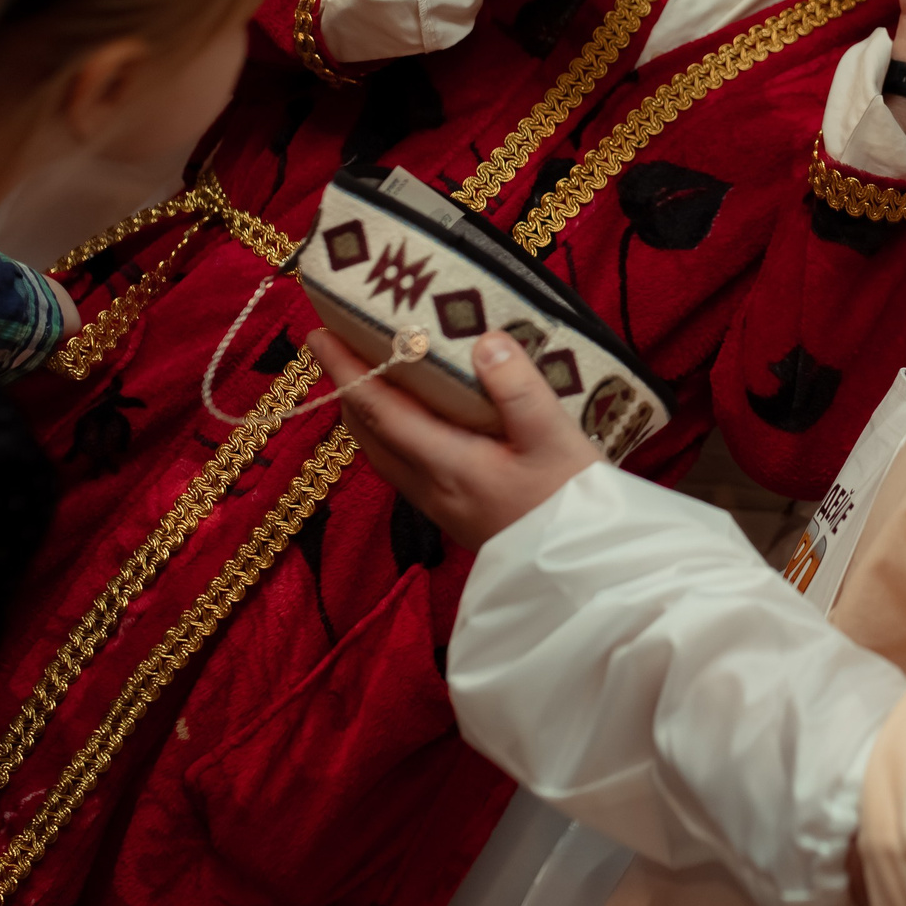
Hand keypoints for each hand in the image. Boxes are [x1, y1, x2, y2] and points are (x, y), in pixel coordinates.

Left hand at [313, 326, 598, 549]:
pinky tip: (414, 423)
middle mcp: (432, 487)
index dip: (347, 371)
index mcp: (447, 464)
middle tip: (337, 345)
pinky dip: (391, 435)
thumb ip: (517, 387)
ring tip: (366, 378)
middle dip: (347, 389)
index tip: (318, 333)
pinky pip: (404, 467)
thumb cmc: (572, 502)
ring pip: (384, 454)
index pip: (381, 411)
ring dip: (367, 415)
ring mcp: (441, 505)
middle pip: (371, 435)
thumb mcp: (555, 437)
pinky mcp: (456, 514)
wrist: (587, 572)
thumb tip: (482, 338)